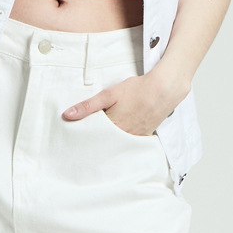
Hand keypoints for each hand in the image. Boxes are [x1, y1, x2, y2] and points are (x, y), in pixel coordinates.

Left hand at [62, 68, 188, 136]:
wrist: (164, 89)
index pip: (94, 137)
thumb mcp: (108, 95)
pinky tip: (120, 137)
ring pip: (119, 143)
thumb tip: (68, 114)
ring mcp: (136, 136)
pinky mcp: (145, 135)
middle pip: (106, 142)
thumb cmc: (137, 89)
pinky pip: (132, 142)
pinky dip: (125, 141)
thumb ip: (88, 106)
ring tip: (101, 142)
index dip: (85, 137)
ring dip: (111, 142)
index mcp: (113, 126)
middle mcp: (125, 135)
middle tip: (86, 144)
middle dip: (97, 141)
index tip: (76, 138)